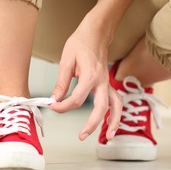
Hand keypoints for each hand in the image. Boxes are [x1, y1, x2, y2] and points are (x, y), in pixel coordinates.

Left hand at [50, 12, 121, 140]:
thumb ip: (62, 82)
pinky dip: (116, 113)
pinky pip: (116, 101)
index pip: (77, 99)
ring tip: (108, 137)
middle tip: (81, 136)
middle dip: (92, 124)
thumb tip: (55, 99)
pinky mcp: (108, 84)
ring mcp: (107, 83)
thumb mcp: (66, 60)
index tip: (53, 107)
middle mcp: (102, 81)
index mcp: (90, 75)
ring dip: (113, 122)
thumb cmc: (80, 42)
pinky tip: (111, 123)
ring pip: (116, 106)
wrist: (96, 32)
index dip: (64, 107)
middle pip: (101, 108)